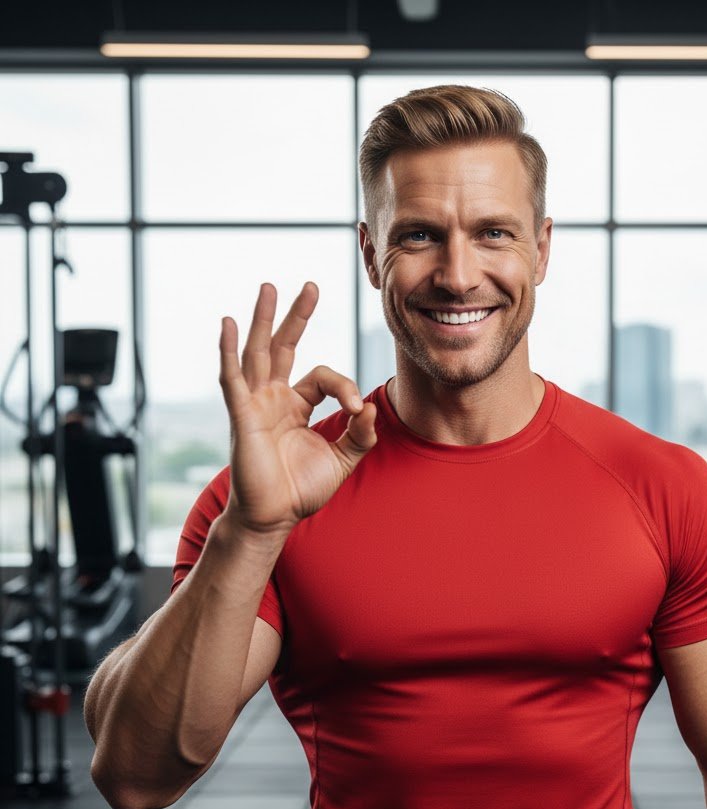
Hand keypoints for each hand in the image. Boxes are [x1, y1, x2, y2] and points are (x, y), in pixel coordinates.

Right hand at [218, 281, 376, 537]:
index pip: (323, 377)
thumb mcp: (342, 459)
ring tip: (269, 288)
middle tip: (311, 286)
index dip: (345, 387)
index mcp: (296, 405)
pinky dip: (228, 351)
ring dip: (263, 320)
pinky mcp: (241, 416)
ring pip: (259, 353)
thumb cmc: (301, 490)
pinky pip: (232, 378)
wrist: (275, 518)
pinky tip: (227, 324)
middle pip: (284, 346)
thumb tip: (371, 409)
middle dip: (297, 316)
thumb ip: (360, 435)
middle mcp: (273, 398)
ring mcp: (254, 404)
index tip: (358, 410)